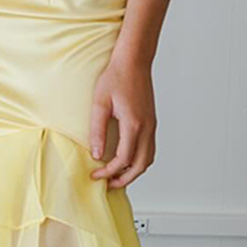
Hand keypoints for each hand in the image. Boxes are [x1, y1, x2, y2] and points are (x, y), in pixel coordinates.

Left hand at [89, 57, 155, 187]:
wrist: (134, 62)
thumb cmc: (116, 78)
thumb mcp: (100, 103)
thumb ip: (97, 130)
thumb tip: (96, 154)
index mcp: (134, 124)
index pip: (123, 159)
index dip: (109, 171)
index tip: (95, 174)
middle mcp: (147, 128)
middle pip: (141, 165)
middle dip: (124, 178)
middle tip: (107, 184)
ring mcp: (152, 126)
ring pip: (148, 159)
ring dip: (134, 171)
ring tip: (116, 175)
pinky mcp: (151, 122)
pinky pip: (149, 149)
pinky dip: (139, 160)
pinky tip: (125, 160)